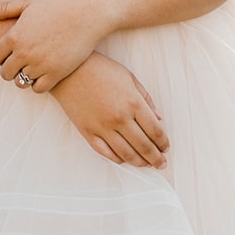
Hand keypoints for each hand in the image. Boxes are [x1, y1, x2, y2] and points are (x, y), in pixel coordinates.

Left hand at [0, 0, 108, 92]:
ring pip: (21, 82)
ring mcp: (40, 64)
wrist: (87, 13)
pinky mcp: (56, 73)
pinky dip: (39, 84)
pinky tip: (44, 73)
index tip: (7, 53)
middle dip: (10, 68)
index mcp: (14, 36)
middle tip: (20, 62)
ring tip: (33, 66)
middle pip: (5, 73)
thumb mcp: (28, 2)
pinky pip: (38, 89)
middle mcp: (24, 52)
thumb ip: (3, 9)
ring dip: (24, 76)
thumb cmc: (57, 4)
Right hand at [51, 52, 169, 168]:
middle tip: (161, 163)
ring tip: (147, 165)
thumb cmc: (101, 69)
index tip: (165, 148)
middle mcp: (120, 118)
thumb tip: (159, 119)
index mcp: (133, 102)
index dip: (163, 142)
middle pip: (143, 146)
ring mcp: (103, 127)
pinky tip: (125, 160)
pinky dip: (118, 159)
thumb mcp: (129, 77)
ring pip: (126, 153)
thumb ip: (146, 99)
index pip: (155, 131)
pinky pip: (106, 152)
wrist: (69, 70)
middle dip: (155, 158)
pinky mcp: (88, 132)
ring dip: (140, 162)